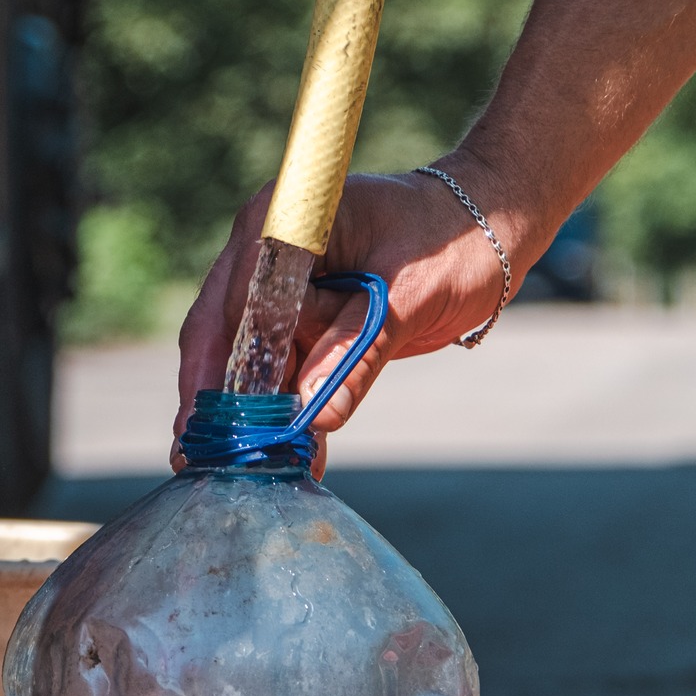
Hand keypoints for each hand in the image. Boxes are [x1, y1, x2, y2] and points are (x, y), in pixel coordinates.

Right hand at [174, 155, 536, 475]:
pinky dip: (291, 410)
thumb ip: (359, 351)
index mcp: (286, 224)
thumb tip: (314, 415)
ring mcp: (287, 287)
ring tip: (254, 471)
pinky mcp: (309, 318)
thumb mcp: (410, 296)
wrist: (490, 230)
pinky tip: (297, 456)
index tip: (207, 422)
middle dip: (221, 399)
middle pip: (225, 333)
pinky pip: (287, 369)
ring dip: (257, 414)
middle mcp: (272, 250)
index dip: (215, 366)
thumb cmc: (456, 241)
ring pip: (252, 360)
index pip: (234, 301)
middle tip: (204, 459)